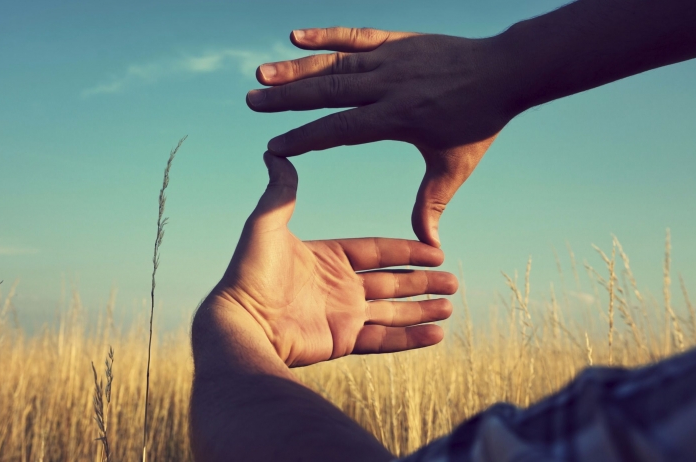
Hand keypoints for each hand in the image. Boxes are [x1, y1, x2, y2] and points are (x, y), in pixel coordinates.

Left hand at [205, 153, 457, 367]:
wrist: (242, 323)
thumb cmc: (250, 273)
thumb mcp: (266, 224)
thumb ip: (280, 192)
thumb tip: (275, 153)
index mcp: (327, 258)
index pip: (376, 251)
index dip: (406, 250)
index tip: (435, 249)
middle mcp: (337, 287)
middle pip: (391, 281)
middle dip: (422, 281)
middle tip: (453, 280)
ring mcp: (341, 316)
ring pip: (392, 311)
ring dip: (422, 309)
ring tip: (451, 306)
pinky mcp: (342, 342)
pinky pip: (384, 339)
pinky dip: (410, 338)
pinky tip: (437, 335)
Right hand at [246, 27, 516, 246]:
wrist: (507, 72)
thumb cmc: (478, 124)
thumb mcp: (454, 167)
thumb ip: (433, 204)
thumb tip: (429, 246)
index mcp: (397, 117)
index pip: (340, 129)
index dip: (305, 139)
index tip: (274, 147)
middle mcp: (387, 85)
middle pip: (327, 92)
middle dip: (286, 99)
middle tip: (251, 102)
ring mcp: (390, 59)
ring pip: (335, 62)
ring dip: (296, 68)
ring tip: (261, 73)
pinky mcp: (397, 40)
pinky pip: (356, 35)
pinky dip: (326, 34)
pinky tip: (296, 36)